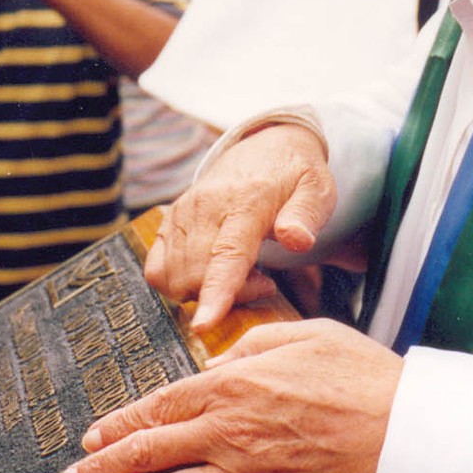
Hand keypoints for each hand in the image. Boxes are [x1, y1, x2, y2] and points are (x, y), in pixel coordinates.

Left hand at [56, 318, 403, 472]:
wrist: (413, 435)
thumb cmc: (366, 378)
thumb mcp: (306, 334)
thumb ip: (250, 344)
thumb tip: (213, 362)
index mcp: (234, 385)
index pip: (158, 406)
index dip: (118, 424)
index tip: (90, 438)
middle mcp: (228, 433)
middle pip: (147, 453)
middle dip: (98, 471)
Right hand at [146, 122, 335, 331]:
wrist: (265, 146)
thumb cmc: (295, 176)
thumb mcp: (316, 190)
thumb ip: (306, 216)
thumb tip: (297, 240)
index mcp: (245, 201)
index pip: (226, 253)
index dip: (215, 292)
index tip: (202, 325)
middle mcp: (205, 206)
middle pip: (196, 275)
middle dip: (228, 296)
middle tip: (263, 281)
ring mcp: (182, 213)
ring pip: (173, 277)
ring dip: (203, 291)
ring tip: (241, 274)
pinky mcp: (168, 220)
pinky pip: (156, 270)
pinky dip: (176, 284)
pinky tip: (207, 273)